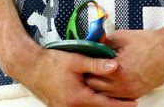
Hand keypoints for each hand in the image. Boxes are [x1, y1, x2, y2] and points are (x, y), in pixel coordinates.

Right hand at [9, 46, 136, 106]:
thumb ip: (96, 64)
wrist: (29, 66)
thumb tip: (115, 67)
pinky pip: (79, 106)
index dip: (120, 104)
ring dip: (101, 103)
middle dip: (112, 105)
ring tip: (115, 98)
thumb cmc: (51, 62)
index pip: (105, 104)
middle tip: (128, 100)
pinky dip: (90, 102)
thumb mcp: (76, 60)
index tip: (133, 103)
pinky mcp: (60, 106)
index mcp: (77, 97)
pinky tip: (95, 95)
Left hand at [84, 28, 163, 99]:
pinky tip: (111, 79)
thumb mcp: (122, 37)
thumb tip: (92, 44)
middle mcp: (124, 85)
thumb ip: (104, 42)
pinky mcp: (136, 94)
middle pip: (95, 86)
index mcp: (118, 70)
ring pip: (105, 94)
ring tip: (100, 72)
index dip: (86, 64)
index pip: (91, 72)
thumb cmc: (151, 43)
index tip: (84, 59)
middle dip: (91, 75)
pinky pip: (117, 96)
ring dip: (100, 84)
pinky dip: (111, 89)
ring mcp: (130, 92)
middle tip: (89, 65)